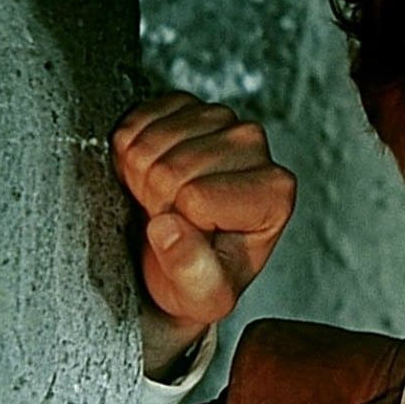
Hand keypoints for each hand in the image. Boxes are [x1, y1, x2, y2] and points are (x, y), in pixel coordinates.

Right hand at [111, 92, 295, 378]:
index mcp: (274, 193)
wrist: (179, 257)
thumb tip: (167, 229)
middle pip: (173, 167)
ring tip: (160, 197)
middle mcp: (255, 147)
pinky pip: (137, 119)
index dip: (177, 225)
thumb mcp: (202, 298)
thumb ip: (191, 271)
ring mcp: (222, 119)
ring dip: (141, 174)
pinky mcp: (187, 105)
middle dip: (156, 200)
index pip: (197, 197)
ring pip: (153, 141)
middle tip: (169, 217)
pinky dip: (130, 148)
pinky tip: (151, 170)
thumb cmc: (200, 278)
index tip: (187, 236)